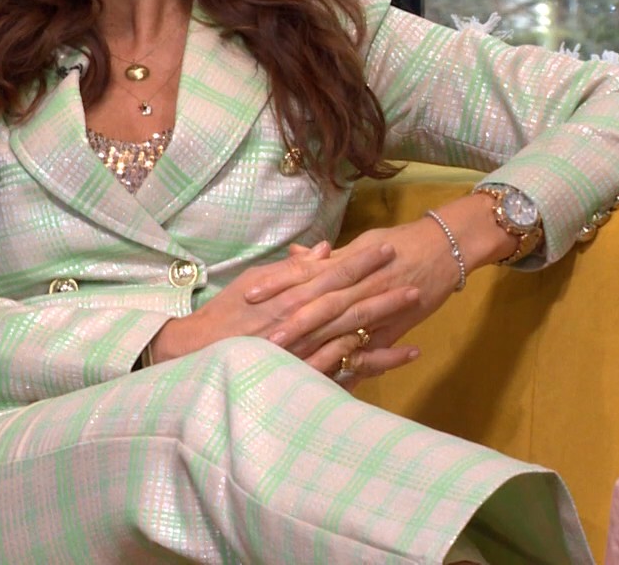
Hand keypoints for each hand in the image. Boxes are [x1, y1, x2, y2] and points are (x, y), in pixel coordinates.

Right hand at [147, 242, 421, 380]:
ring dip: (387, 314)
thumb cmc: (227, 315)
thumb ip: (290, 269)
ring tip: (416, 301)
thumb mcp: (254, 281)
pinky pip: (353, 364)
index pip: (332, 272)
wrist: (202, 355)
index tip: (386, 248)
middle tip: (414, 273)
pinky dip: (382, 358)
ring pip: (356, 328)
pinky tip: (407, 352)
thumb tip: (321, 251)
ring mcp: (309, 347)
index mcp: (290, 294)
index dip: (361, 260)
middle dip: (383, 284)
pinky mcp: (311, 371)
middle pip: (351, 298)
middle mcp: (303, 318)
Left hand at [261, 195, 510, 354]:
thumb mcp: (359, 244)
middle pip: (320, 306)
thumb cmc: (398, 242)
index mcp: (346, 265)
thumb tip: (294, 255)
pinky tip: (336, 381)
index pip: (304, 274)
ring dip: (318, 347)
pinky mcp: (396, 328)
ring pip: (343, 330)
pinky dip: (356, 365)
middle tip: (263, 338)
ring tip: (293, 362)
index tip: (249, 294)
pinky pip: (373, 351)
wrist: (446, 246)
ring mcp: (379, 310)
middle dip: (292, 322)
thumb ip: (325, 259)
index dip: (277, 284)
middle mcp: (359, 287)